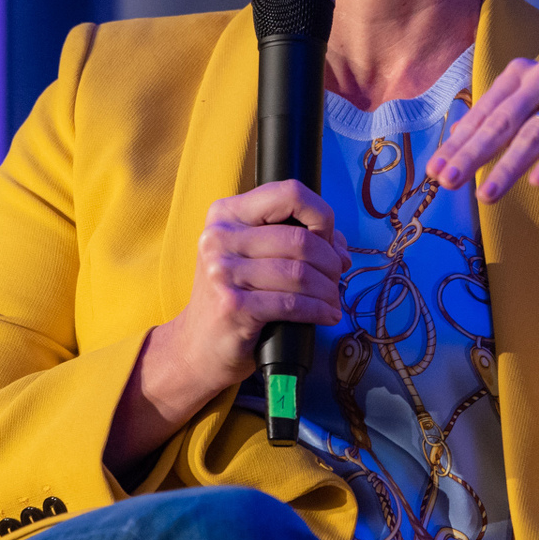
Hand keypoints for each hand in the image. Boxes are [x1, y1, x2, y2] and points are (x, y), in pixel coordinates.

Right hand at [152, 180, 350, 400]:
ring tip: (332, 300)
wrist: (198, 347)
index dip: (320, 215)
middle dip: (330, 263)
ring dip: (327, 290)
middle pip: (300, 239)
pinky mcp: (232, 306)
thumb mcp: (256, 257)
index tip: (328, 241)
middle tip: (336, 279)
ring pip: (299, 273)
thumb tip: (340, 250)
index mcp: (227, 213)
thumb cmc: (235, 296)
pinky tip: (326, 315)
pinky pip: (292, 303)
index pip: (289, 193)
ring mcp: (222, 271)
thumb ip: (296, 240)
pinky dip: (318, 310)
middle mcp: (219, 237)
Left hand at [425, 58, 538, 204]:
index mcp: (524, 74)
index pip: (484, 112)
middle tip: (448, 182)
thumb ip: (503, 131)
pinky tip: (537, 182)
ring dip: (508, 166)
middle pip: (502, 121)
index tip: (435, 171)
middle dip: (472, 154)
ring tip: (486, 195)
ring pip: (535, 132)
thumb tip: (454, 149)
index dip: (458, 143)